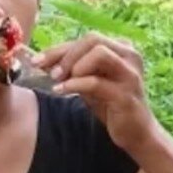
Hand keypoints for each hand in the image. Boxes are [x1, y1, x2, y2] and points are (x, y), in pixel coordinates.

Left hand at [30, 33, 158, 153]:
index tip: (36, 60)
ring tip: (59, 81)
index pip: (87, 39)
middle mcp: (130, 56)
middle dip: (66, 54)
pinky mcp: (126, 94)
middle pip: (93, 39)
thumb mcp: (90, 83)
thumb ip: (73, 70)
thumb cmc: (112, 106)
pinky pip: (96, 82)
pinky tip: (61, 91)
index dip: (59, 48)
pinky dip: (75, 84)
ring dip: (73, 65)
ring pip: (98, 53)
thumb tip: (41, 61)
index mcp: (122, 49)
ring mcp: (130, 74)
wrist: (136, 133)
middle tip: (50, 73)